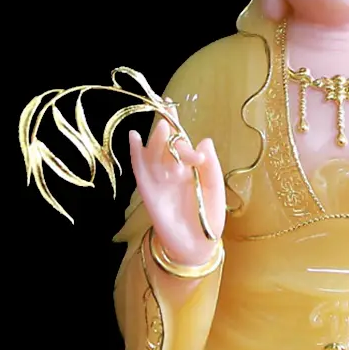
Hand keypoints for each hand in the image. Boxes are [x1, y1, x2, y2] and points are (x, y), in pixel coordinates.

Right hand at [128, 107, 225, 266]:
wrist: (198, 245)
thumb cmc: (208, 217)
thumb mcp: (214, 189)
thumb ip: (210, 166)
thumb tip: (206, 139)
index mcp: (191, 168)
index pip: (185, 146)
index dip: (188, 143)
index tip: (198, 155)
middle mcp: (173, 170)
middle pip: (166, 143)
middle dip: (167, 124)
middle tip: (167, 104)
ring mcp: (160, 180)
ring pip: (153, 153)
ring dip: (155, 139)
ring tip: (161, 124)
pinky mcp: (149, 192)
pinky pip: (140, 170)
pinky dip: (136, 154)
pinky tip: (134, 137)